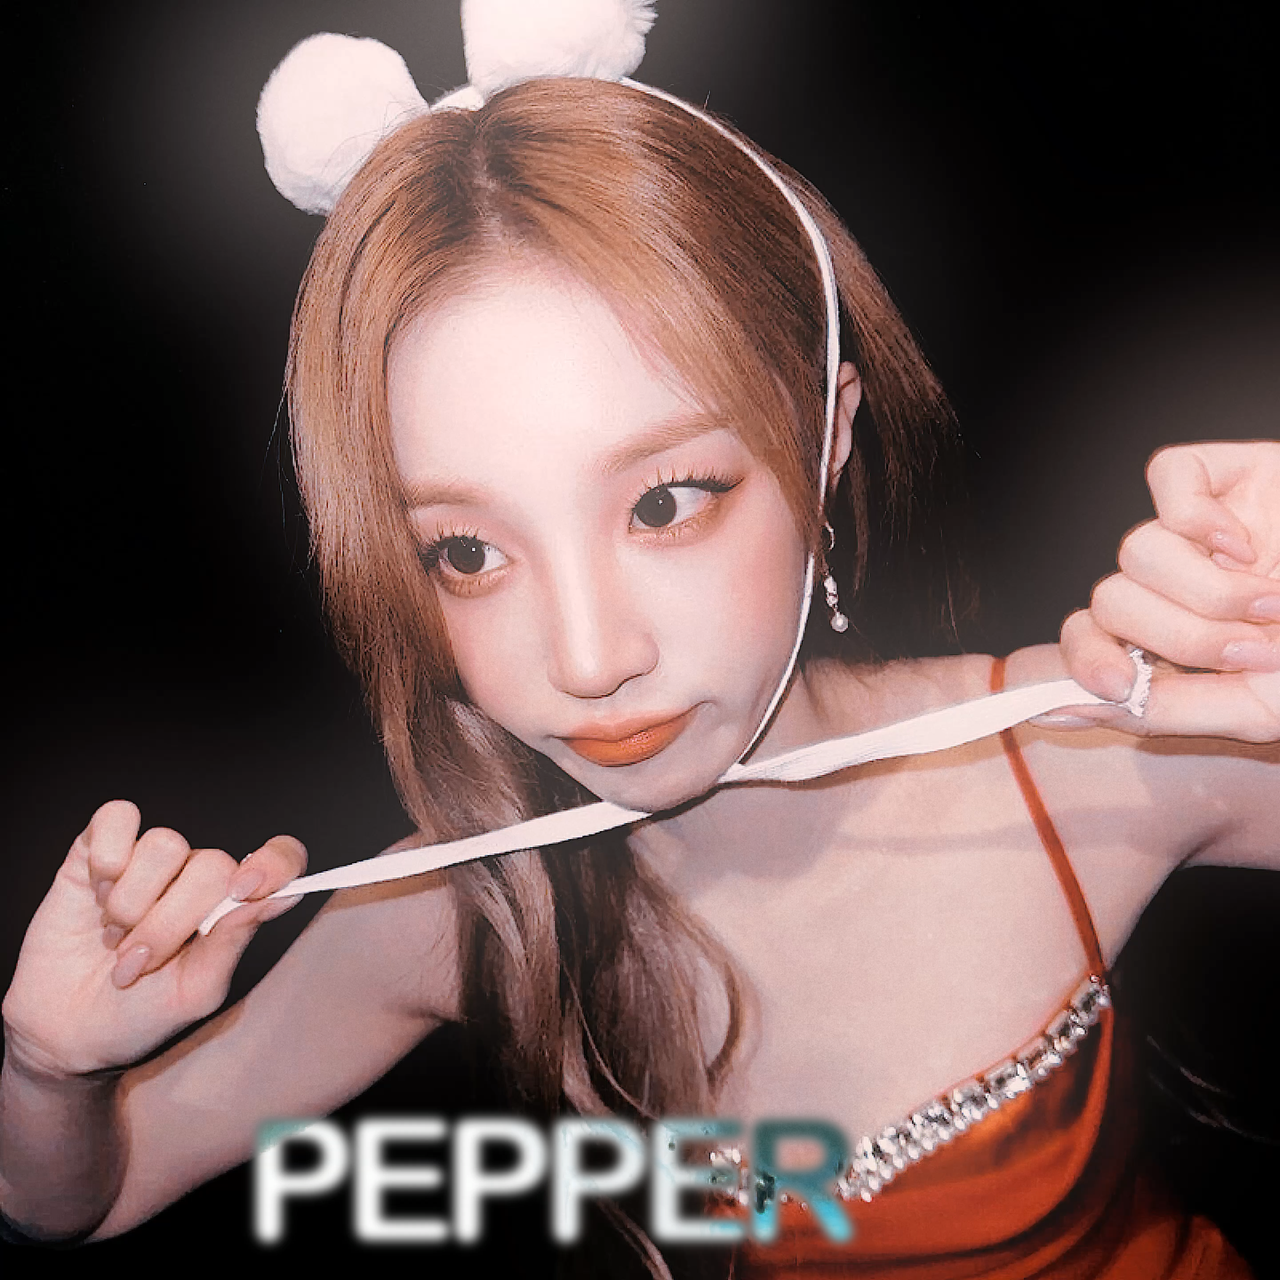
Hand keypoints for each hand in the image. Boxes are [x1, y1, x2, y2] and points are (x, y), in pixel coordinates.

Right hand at [2, 801, 304, 1079]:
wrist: (66, 1031)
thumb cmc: (139, 1014)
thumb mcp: (193, 992)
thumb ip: (232, 941)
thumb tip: (282, 897)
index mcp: (231, 905)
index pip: (280, 859)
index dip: (275, 863)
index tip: (246, 890)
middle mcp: (196, 875)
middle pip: (211, 865)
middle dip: (169, 924)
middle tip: (137, 963)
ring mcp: (148, 860)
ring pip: (164, 844)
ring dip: (132, 903)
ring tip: (114, 937)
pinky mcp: (98, 849)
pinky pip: (117, 816)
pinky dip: (108, 853)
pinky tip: (96, 891)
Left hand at [1058, 441, 1279, 741]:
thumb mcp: (1258, 705)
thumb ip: (1161, 708)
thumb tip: (1061, 709)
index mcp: (1177, 641)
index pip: (1087, 639)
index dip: (1084, 659)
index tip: (1117, 683)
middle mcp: (1179, 586)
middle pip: (1111, 601)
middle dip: (1181, 635)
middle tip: (1253, 648)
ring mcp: (1200, 530)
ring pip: (1135, 551)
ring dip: (1205, 591)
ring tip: (1272, 606)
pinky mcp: (1228, 473)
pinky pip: (1168, 478)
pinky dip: (1200, 518)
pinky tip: (1248, 545)